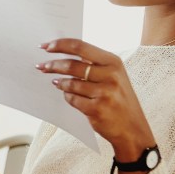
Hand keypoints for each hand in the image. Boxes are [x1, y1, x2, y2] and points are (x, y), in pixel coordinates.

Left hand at [37, 38, 156, 168]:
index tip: (45, 46)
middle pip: (72, 64)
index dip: (60, 45)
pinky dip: (67, 97)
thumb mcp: (113, 76)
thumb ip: (93, 64)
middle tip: (41, 66)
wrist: (133, 129)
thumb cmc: (119, 100)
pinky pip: (72, 99)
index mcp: (113, 62)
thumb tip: (63, 54)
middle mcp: (110, 75)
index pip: (80, 46)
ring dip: (60, 83)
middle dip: (52, 65)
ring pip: (70, 83)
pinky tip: (68, 96)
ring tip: (57, 83)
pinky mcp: (97, 109)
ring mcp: (104, 93)